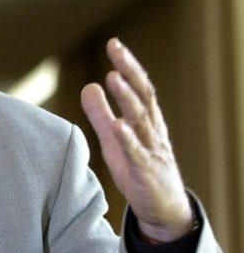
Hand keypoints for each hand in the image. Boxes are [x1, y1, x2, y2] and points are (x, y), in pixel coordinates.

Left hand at [80, 38, 192, 242]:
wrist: (162, 209)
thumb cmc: (138, 170)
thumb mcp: (114, 139)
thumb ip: (100, 114)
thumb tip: (89, 85)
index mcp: (146, 121)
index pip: (139, 88)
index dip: (128, 65)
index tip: (114, 44)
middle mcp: (152, 131)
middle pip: (143, 96)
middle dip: (130, 72)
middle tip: (116, 50)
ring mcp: (151, 151)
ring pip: (142, 121)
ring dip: (127, 99)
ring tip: (113, 78)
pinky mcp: (146, 172)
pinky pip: (138, 154)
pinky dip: (128, 139)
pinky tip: (118, 125)